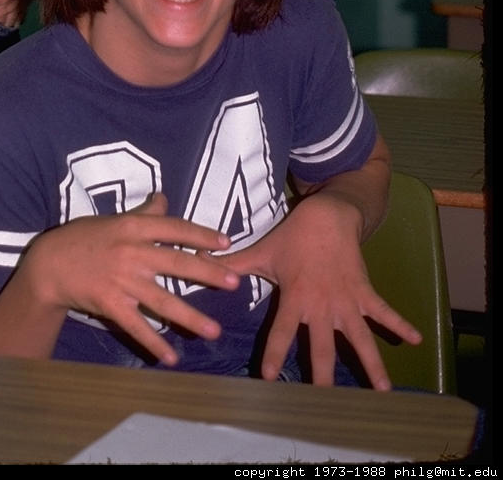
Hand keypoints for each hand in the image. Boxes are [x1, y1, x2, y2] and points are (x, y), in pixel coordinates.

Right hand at [22, 193, 240, 365]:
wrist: (50, 264)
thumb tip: (164, 198)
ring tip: (214, 331)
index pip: (173, 228)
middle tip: (234, 282)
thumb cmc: (84, 238)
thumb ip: (142, 214)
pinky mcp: (111, 305)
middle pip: (176, 263)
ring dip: (190, 318)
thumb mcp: (113, 220)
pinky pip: (137, 327)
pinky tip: (172, 358)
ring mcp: (122, 281)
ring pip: (162, 301)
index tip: (227, 242)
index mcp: (132, 228)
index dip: (201, 234)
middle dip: (207, 273)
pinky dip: (155, 343)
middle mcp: (131, 253)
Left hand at [236, 190, 422, 387]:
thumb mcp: (261, 252)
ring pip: (360, 337)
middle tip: (324, 402)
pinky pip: (384, 311)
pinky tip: (417, 340)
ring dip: (371, 363)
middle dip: (323, 374)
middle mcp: (321, 305)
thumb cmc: (292, 237)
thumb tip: (199, 261)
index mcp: (295, 298)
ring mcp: (346, 300)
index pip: (281, 332)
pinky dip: (401, 324)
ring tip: (383, 391)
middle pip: (322, 347)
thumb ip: (233, 265)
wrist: (326, 215)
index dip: (275, 354)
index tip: (270, 378)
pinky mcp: (364, 291)